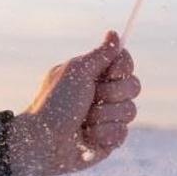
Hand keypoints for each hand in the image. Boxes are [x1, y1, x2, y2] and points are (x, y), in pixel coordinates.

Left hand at [8, 31, 139, 175]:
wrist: (42, 143)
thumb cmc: (54, 104)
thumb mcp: (77, 72)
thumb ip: (100, 54)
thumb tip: (114, 33)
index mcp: (95, 75)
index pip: (125, 63)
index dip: (122, 68)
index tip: (110, 73)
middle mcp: (104, 94)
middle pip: (134, 86)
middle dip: (112, 94)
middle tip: (92, 98)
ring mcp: (108, 117)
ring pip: (130, 111)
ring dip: (104, 116)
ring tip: (84, 121)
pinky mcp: (109, 139)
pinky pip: (123, 134)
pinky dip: (103, 135)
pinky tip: (87, 138)